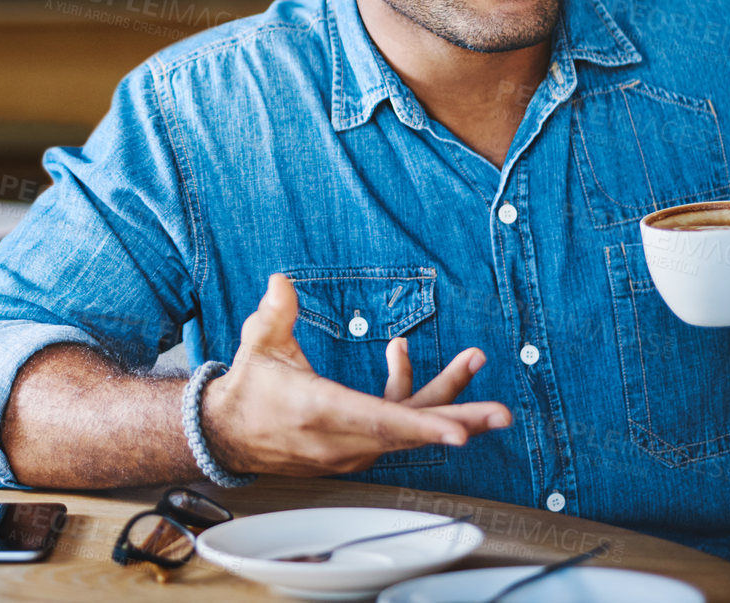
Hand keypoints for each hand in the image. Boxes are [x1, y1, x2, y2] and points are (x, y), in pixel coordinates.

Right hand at [200, 274, 511, 477]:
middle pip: (410, 431)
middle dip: (460, 421)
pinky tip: (401, 354)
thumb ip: (274, 314)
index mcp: (320, 411)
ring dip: (444, 396)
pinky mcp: (356, 447)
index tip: (459, 433)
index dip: (422, 427)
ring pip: (408, 426)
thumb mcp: (257, 346)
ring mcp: (352, 447)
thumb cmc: (248, 391)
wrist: (229, 435)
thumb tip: (282, 282)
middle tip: (500, 414)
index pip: (378, 421)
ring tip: (472, 360)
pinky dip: (407, 394)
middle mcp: (342, 437)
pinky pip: (394, 424)